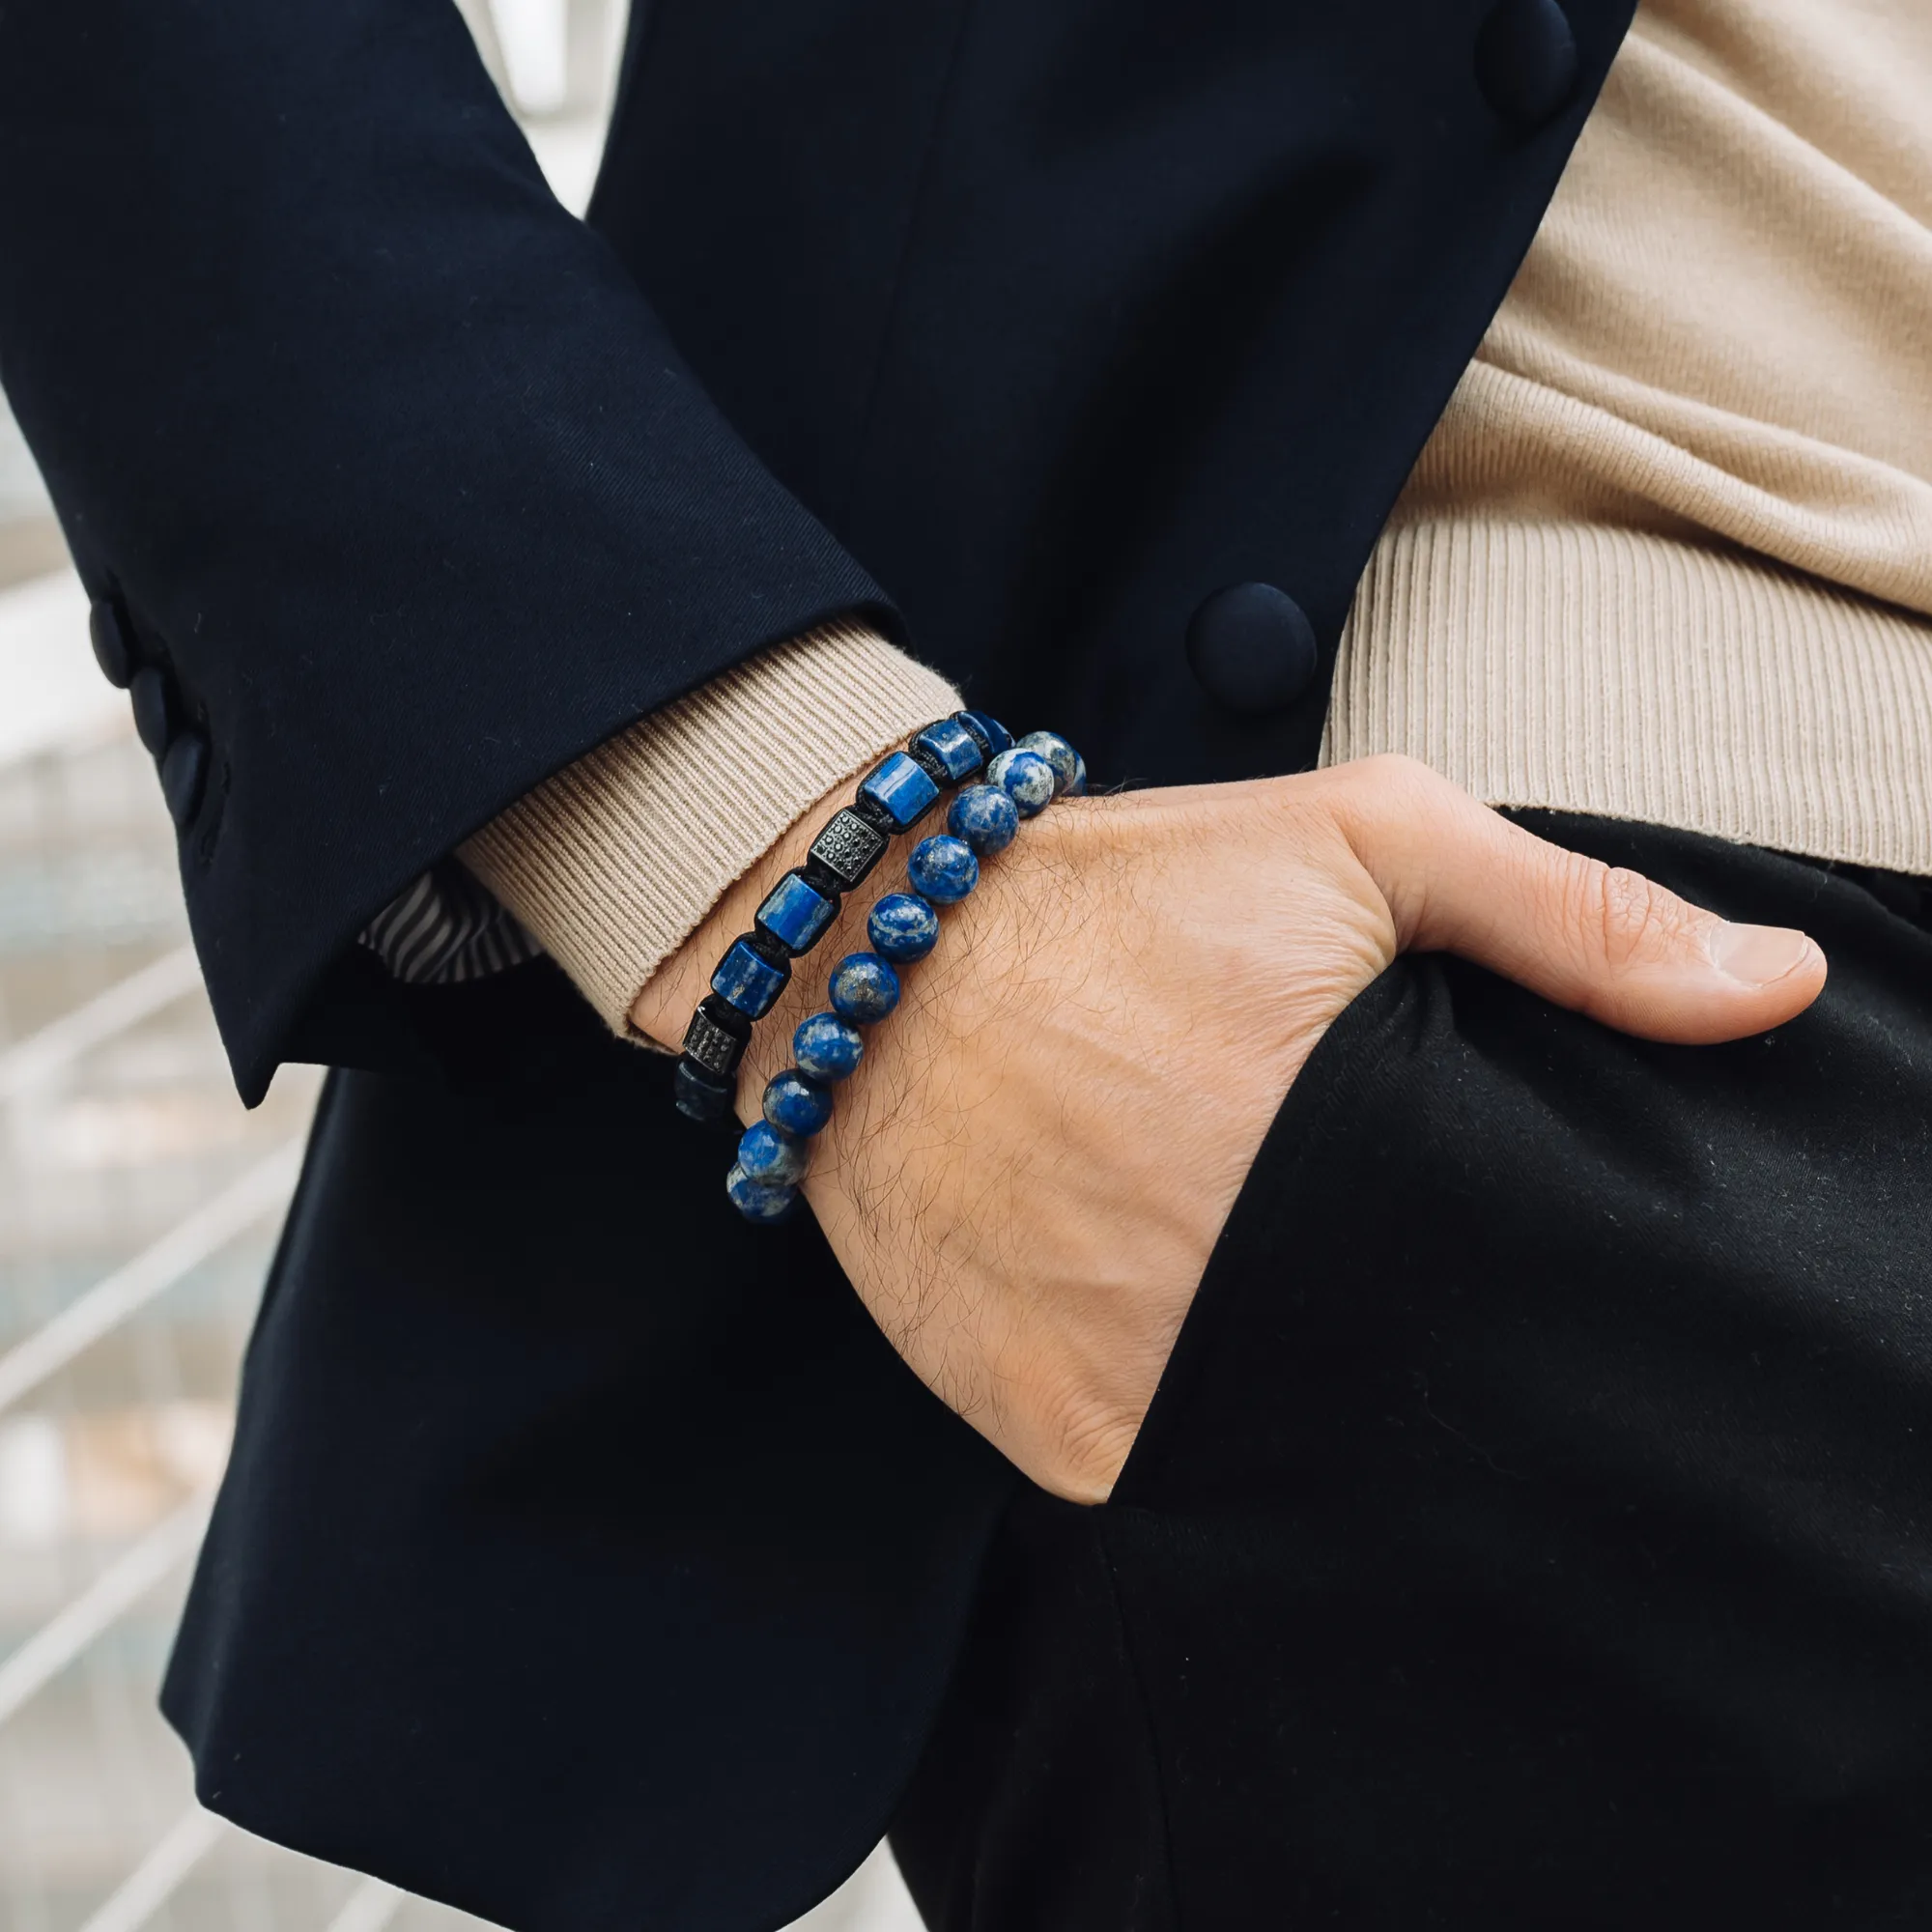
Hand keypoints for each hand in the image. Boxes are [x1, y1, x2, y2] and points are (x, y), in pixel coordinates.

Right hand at [634, 755, 1826, 1502]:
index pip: (1519, 1313)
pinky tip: (1193, 1332)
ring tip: (1282, 1291)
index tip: (1505, 1255)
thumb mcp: (1362, 844)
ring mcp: (1144, 1392)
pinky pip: (1178, 1487)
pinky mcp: (1055, 1435)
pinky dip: (1204, 1436)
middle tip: (1386, 1263)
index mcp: (1350, 1174)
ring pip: (1300, 1458)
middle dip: (1425, 1348)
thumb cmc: (1122, 893)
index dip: (1537, 1299)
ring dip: (1314, 1399)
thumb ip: (1574, 918)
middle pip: (1415, 1397)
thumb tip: (1778, 993)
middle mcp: (1247, 1307)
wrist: (872, 961)